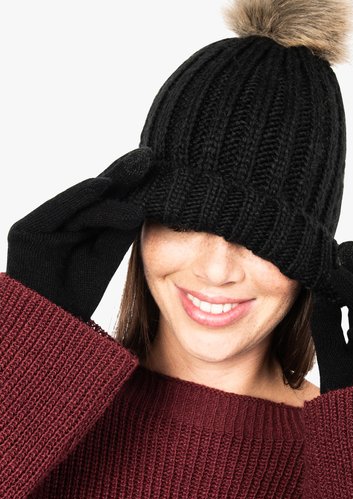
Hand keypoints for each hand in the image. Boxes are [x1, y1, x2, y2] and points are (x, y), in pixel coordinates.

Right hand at [6, 147, 155, 321]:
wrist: (48, 321)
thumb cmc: (80, 290)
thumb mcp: (107, 254)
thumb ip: (119, 229)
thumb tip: (140, 206)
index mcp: (82, 228)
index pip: (111, 200)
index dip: (133, 183)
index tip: (157, 166)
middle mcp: (62, 221)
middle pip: (98, 193)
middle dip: (125, 174)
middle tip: (150, 155)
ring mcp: (43, 224)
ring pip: (84, 202)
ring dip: (112, 184)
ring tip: (139, 167)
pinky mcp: (26, 231)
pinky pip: (58, 210)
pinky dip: (80, 197)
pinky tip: (102, 185)